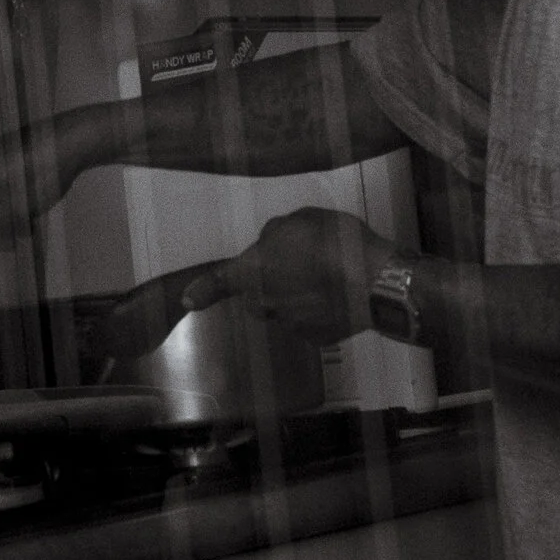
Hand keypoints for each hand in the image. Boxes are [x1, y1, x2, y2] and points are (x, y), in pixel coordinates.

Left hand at [181, 207, 394, 348]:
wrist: (372, 282)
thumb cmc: (333, 243)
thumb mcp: (300, 220)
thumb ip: (276, 235)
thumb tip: (271, 245)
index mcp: (253, 271)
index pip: (220, 281)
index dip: (202, 290)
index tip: (188, 301)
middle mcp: (265, 302)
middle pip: (258, 295)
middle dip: (271, 284)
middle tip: (299, 264)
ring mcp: (290, 325)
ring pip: (286, 309)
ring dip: (298, 297)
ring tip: (328, 278)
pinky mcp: (316, 339)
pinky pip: (311, 322)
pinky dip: (321, 312)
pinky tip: (340, 296)